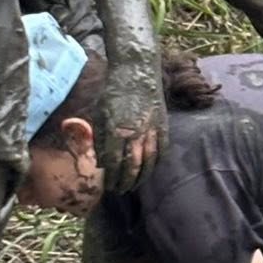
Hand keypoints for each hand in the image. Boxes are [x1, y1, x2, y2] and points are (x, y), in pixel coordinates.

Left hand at [99, 50, 165, 192]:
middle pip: (132, 166)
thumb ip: (100, 139)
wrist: (137, 71)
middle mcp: (135, 133)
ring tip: (135, 184)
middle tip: (121, 190)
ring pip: (149, 161)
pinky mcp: (163, 125)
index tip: (109, 186)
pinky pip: (162, 149)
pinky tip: (151, 169)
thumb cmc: (114, 91)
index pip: (114, 162)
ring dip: (142, 176)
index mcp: (116, 130)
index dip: (111, 177)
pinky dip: (156, 162)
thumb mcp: (100, 113)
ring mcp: (151, 129)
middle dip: (126, 182)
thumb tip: (101, 161)